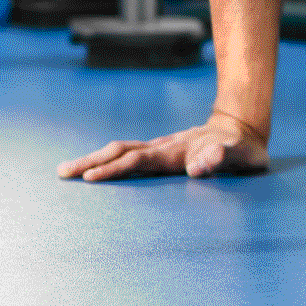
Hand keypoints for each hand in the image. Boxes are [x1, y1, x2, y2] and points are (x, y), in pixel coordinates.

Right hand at [56, 111, 268, 181]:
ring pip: (121, 151)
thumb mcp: (243, 155)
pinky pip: (128, 155)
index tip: (91, 177)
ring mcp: (160, 148)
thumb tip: (199, 166)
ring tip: (65, 171)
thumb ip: (224, 157)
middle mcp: (164, 148)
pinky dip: (106, 160)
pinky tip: (92, 168)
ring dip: (93, 159)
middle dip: (91, 162)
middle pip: (121, 152)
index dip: (116, 169)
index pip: (140, 161)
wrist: (241, 128)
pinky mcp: (160, 152)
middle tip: (62, 173)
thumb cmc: (243, 149)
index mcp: (178, 152)